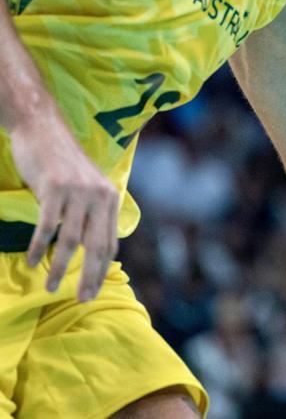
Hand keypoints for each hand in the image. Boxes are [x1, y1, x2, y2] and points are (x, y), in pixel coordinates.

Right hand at [7, 108, 118, 301]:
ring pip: (70, 241)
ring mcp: (78, 192)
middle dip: (89, 277)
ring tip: (51, 286)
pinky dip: (37, 247)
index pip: (110, 243)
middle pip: (96, 246)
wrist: (43, 128)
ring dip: (60, 268)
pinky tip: (31, 261)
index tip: (92, 292)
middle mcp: (99, 195)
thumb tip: (90, 248)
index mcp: (110, 198)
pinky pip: (47, 226)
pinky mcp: (55, 188)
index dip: (102, 270)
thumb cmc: (61, 163)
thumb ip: (92, 213)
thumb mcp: (86, 187)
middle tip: (80, 300)